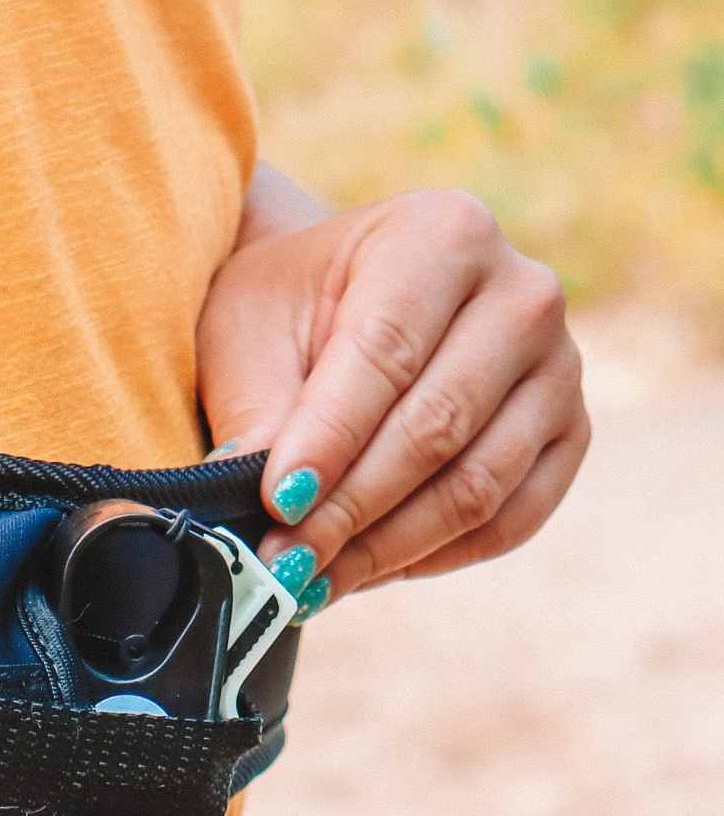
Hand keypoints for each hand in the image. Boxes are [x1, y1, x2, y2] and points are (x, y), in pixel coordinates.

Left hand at [197, 189, 589, 617]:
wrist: (340, 298)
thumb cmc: (285, 306)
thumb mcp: (248, 333)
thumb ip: (259, 413)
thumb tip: (267, 508)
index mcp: (443, 236)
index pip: (386, 354)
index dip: (330, 439)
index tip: (276, 503)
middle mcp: (523, 295)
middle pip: (437, 427)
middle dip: (349, 509)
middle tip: (281, 562)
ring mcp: (560, 368)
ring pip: (477, 485)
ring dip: (385, 546)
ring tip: (308, 579)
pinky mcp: (568, 434)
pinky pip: (510, 519)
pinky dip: (431, 557)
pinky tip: (363, 569)